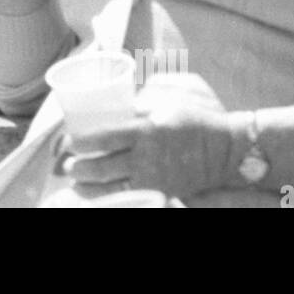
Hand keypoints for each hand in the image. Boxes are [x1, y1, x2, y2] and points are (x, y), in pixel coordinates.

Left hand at [57, 76, 237, 200]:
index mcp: (146, 129)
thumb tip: (117, 94)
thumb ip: (144, 96)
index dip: (79, 142)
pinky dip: (107, 199)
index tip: (68, 141)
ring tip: (75, 181)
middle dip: (77, 168)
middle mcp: (146, 157)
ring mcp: (153, 179)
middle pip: (100, 168)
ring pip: (110, 189)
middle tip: (66, 164)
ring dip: (87, 187)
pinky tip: (95, 196)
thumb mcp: (171, 98)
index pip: (103, 138)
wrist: (227, 150)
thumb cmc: (197, 119)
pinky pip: (127, 199)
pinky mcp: (161, 194)